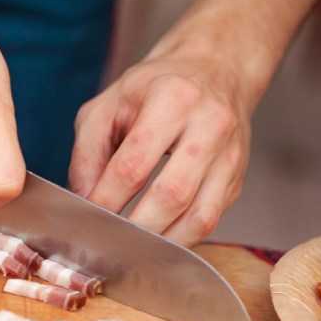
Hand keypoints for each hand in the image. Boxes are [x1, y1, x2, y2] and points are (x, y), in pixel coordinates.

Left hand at [69, 53, 250, 246]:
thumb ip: (88, 152)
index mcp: (173, 99)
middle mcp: (209, 125)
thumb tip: (83, 199)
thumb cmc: (155, 89)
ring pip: (200, 216)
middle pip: (172, 195)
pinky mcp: (237, 178)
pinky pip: (211, 220)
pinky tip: (157, 240)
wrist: (214, 71)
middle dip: (135, 228)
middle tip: (108, 242)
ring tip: (132, 249)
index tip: (88, 218)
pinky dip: (181, 238)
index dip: (107, 199)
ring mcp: (230, 155)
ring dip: (161, 242)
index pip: (134, 164)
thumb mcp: (108, 104)